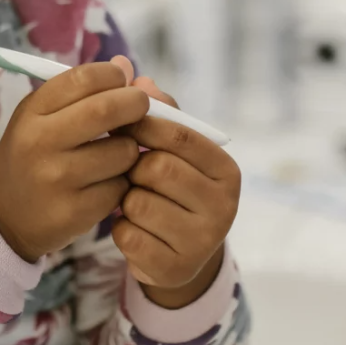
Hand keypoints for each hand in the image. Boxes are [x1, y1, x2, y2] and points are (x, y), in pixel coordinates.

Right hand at [0, 58, 149, 260]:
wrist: (4, 217)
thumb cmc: (30, 156)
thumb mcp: (41, 117)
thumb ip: (81, 91)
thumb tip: (126, 65)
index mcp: (32, 112)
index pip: (84, 78)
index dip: (113, 75)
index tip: (122, 82)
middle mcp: (41, 142)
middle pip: (107, 109)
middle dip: (136, 104)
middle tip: (139, 108)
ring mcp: (58, 179)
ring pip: (122, 152)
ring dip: (130, 149)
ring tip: (116, 153)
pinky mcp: (76, 212)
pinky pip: (121, 187)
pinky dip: (122, 182)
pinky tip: (106, 183)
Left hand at [114, 79, 239, 308]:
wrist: (178, 255)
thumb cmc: (173, 190)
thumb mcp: (174, 152)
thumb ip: (160, 113)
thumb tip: (138, 77)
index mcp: (226, 170)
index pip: (179, 135)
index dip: (142, 124)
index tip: (119, 121)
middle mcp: (224, 206)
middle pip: (156, 168)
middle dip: (133, 168)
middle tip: (130, 172)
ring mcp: (202, 241)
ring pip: (138, 202)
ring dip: (124, 199)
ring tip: (133, 201)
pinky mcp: (175, 267)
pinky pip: (127, 235)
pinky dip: (120, 229)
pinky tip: (132, 229)